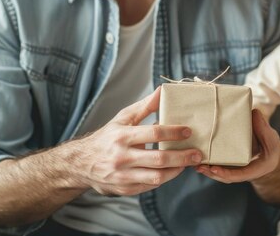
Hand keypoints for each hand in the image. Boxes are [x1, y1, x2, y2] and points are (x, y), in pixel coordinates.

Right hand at [74, 87, 202, 195]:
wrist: (82, 163)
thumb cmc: (107, 137)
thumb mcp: (123, 118)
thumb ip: (145, 106)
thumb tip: (163, 90)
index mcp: (122, 136)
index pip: (153, 133)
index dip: (173, 132)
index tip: (189, 131)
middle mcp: (121, 157)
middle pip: (158, 159)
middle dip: (182, 157)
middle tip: (198, 153)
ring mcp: (123, 175)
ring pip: (156, 176)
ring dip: (177, 170)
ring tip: (189, 163)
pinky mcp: (125, 189)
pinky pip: (150, 186)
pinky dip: (164, 178)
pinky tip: (173, 170)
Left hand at [195, 109, 279, 182]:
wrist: (270, 153)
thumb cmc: (270, 145)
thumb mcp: (271, 137)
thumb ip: (263, 127)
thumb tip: (254, 112)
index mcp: (256, 169)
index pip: (240, 175)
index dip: (226, 173)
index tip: (214, 168)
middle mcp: (245, 172)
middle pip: (227, 177)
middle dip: (213, 174)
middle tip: (200, 167)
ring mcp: (237, 170)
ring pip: (222, 174)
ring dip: (208, 171)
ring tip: (195, 165)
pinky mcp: (231, 165)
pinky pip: (220, 167)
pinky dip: (210, 165)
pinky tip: (198, 159)